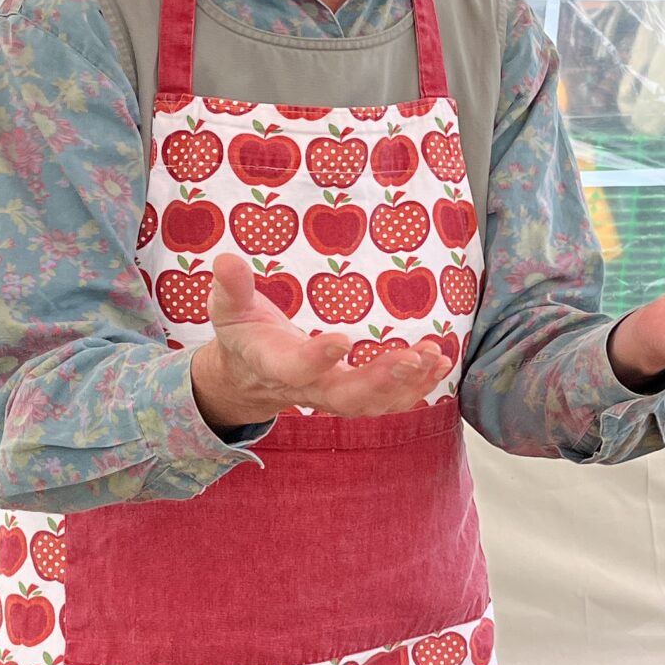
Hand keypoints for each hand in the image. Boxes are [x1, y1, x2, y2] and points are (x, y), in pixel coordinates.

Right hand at [189, 253, 445, 429]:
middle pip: (344, 398)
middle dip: (378, 381)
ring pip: (371, 403)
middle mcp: (307, 388)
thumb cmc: (243, 334)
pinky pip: (387, 401)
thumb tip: (225, 261)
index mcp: (274, 365)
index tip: (342, 339)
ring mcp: (332, 396)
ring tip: (431, 356)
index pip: (294, 369)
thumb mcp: (227, 310)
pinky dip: (416, 386)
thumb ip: (230, 289)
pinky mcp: (353, 395)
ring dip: (405, 384)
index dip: (316, 359)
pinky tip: (439, 362)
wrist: (249, 376)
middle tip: (410, 358)